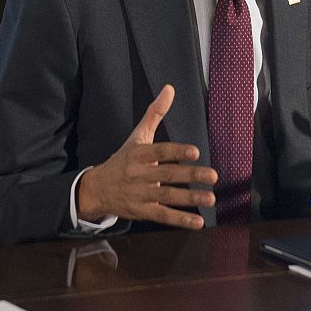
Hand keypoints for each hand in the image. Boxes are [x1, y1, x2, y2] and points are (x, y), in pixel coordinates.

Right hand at [75, 84, 216, 228]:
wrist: (98, 188)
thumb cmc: (123, 159)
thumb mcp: (137, 136)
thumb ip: (154, 114)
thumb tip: (169, 88)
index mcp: (138, 154)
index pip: (159, 152)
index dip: (177, 152)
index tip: (195, 151)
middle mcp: (139, 174)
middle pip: (167, 175)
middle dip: (190, 176)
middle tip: (212, 176)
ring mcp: (140, 194)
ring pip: (167, 197)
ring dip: (190, 199)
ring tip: (210, 198)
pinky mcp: (142, 211)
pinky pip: (163, 216)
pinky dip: (181, 220)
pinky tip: (198, 222)